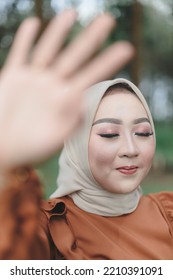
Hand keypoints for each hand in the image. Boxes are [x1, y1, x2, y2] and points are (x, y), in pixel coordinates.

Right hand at [0, 10, 133, 169]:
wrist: (3, 149)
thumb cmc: (29, 150)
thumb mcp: (54, 140)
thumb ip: (70, 122)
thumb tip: (85, 104)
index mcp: (66, 100)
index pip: (91, 76)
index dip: (108, 62)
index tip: (127, 48)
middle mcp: (52, 86)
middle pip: (75, 57)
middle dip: (91, 39)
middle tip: (108, 19)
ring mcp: (33, 80)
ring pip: (48, 50)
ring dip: (58, 32)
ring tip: (71, 13)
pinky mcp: (13, 77)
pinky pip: (21, 53)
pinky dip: (26, 39)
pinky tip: (33, 23)